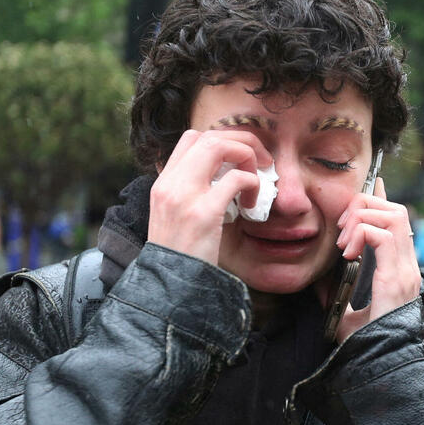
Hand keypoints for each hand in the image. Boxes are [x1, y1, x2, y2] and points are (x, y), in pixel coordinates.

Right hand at [147, 129, 270, 264]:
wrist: (169, 287)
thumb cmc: (180, 257)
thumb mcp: (174, 219)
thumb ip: (189, 196)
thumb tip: (223, 180)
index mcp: (163, 184)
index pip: (191, 139)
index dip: (221, 141)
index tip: (239, 159)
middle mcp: (170, 184)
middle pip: (208, 136)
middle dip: (241, 142)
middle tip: (260, 161)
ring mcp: (184, 196)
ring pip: (219, 147)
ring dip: (246, 157)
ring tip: (257, 179)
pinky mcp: (203, 212)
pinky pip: (236, 179)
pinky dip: (252, 185)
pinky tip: (251, 206)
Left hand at [330, 178, 421, 341]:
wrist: (382, 365)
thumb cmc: (368, 346)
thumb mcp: (348, 315)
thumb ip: (338, 295)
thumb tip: (319, 282)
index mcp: (399, 269)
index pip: (395, 219)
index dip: (380, 197)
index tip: (365, 187)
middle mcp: (406, 264)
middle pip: (395, 208)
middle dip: (364, 206)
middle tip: (341, 230)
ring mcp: (404, 269)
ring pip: (393, 214)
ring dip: (363, 218)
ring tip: (345, 242)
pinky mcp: (396, 276)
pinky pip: (383, 235)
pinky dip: (362, 234)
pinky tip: (348, 253)